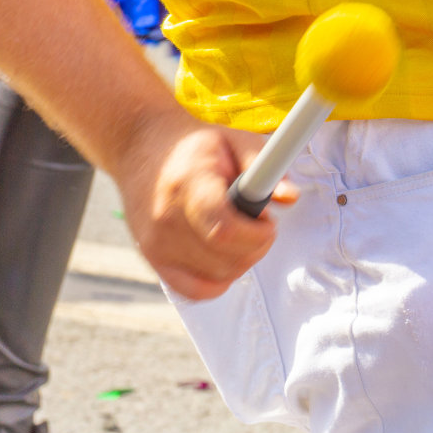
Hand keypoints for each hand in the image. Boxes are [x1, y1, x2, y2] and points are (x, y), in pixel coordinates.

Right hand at [111, 109, 297, 299]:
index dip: (257, 234)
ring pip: (217, 276)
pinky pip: (193, 291)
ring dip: (241, 261)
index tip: (268, 222)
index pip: (225, 230)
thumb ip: (265, 167)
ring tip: (239, 233)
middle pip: (226, 258)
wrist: (141, 147)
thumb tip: (290, 197)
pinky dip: (218, 282)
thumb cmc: (196, 147)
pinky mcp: (152, 258)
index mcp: (189, 185)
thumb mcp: (236, 140)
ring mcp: (156, 243)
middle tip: (259, 225)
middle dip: (257, 246)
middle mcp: (167, 218)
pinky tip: (225, 257)